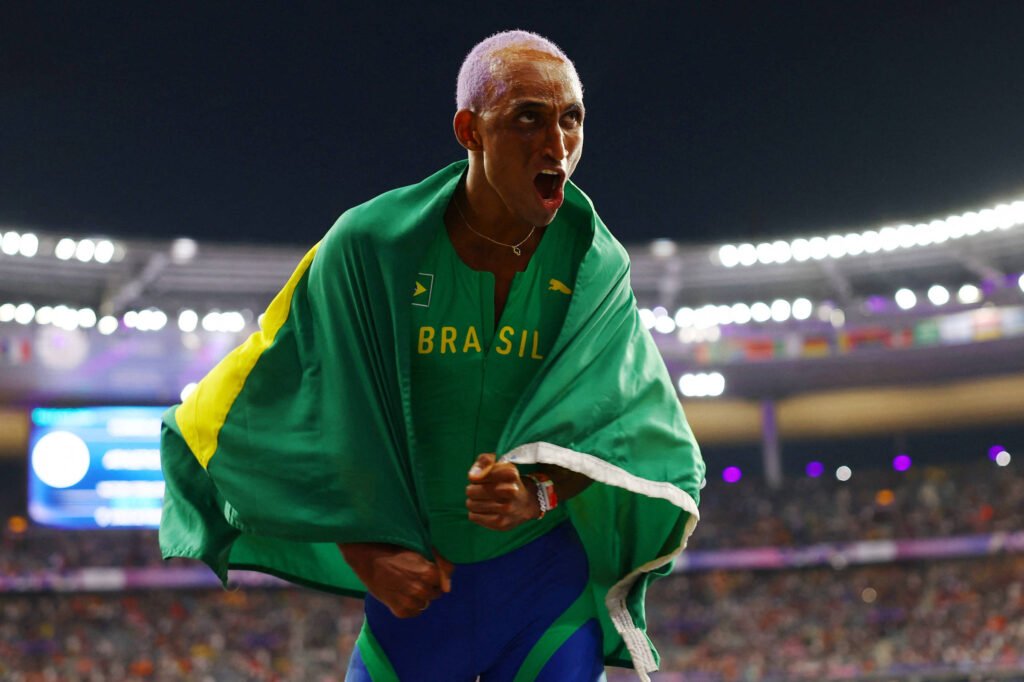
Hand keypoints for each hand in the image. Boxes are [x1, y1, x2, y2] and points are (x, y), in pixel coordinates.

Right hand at [337, 543, 453, 617]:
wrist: (369, 559)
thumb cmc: (396, 551)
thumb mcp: (422, 550)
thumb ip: (442, 566)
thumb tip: (448, 588)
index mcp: (430, 573)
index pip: (442, 582)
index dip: (433, 577)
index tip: (422, 571)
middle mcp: (422, 589)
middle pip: (434, 595)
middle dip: (427, 587)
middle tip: (413, 579)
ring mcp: (410, 601)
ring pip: (424, 604)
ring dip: (418, 597)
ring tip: (405, 587)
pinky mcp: (400, 611)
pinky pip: (413, 613)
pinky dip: (408, 606)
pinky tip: (400, 595)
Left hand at [465, 453, 540, 530]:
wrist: (528, 503)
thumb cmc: (508, 480)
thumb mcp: (500, 463)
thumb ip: (484, 461)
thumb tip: (473, 476)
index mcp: (511, 473)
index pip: (476, 476)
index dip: (476, 476)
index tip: (484, 477)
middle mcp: (511, 491)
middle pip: (471, 491)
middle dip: (473, 489)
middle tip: (482, 489)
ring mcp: (507, 509)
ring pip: (471, 504)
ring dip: (473, 501)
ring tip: (484, 500)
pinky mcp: (501, 524)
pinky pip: (473, 517)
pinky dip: (475, 513)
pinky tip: (486, 510)